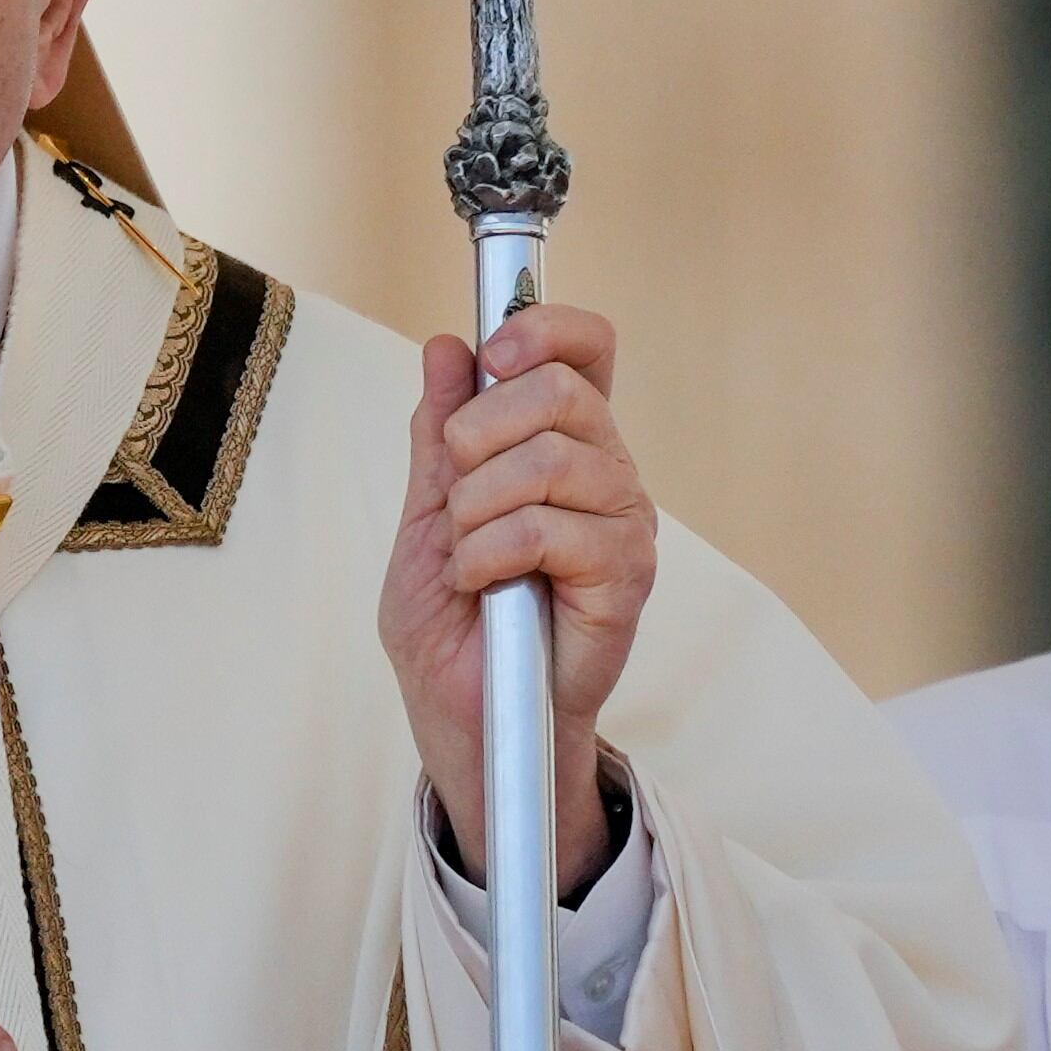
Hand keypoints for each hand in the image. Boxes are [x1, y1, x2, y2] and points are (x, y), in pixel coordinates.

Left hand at [378, 302, 657, 897]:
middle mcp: (606, 473)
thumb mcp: (426, 518)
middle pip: (562, 390)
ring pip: (550, 458)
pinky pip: (549, 529)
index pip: (587, 348)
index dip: (545, 329)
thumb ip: (439, 435)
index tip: (493, 353)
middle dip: (479, 432)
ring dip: (477, 508)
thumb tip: (446, 347)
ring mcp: (622, 524)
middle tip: (455, 494)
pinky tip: (484, 586)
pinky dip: (491, 553)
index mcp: (563, 444)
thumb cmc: (453, 628)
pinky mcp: (625, 579)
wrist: (465, 721)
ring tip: (468, 557)